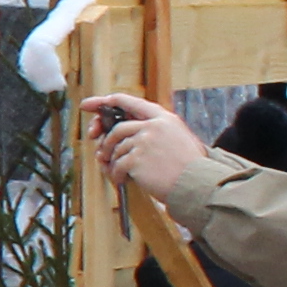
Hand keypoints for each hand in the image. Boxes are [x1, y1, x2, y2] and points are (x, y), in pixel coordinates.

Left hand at [83, 92, 208, 196]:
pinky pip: (117, 165)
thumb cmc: (189, 167)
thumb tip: (121, 137)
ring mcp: (144, 141)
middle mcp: (153, 126)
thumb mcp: (178, 138)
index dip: (104, 102)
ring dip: (113, 162)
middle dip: (104, 141)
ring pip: (116, 149)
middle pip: (117, 128)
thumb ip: (155, 131)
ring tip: (118, 172)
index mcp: (164, 118)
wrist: (198, 184)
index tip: (88, 105)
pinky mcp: (137, 158)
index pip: (129, 103)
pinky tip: (122, 180)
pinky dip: (116, 174)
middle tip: (100, 154)